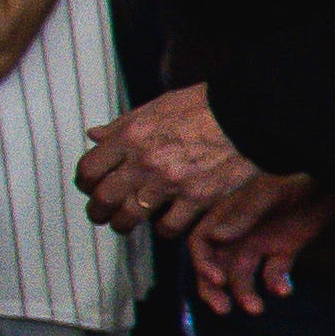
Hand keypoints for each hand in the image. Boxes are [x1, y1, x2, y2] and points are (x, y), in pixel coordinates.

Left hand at [78, 86, 268, 234]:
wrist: (250, 116)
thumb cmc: (205, 107)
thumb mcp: (156, 107)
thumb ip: (122, 125)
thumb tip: (95, 135)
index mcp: (131, 136)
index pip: (89, 169)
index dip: (85, 183)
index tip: (90, 188)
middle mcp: (145, 161)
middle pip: (103, 198)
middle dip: (98, 211)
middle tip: (102, 214)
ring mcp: (171, 182)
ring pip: (130, 217)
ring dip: (124, 224)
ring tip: (127, 224)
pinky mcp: (197, 198)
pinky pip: (169, 226)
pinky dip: (164, 229)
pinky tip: (167, 223)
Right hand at [186, 176, 332, 313]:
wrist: (329, 177)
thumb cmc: (291, 179)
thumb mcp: (265, 194)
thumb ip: (241, 216)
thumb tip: (215, 237)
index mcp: (225, 218)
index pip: (201, 246)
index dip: (204, 264)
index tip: (217, 280)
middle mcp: (238, 234)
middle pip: (217, 267)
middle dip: (216, 290)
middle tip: (224, 310)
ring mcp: (261, 244)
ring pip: (244, 276)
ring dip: (246, 294)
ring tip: (256, 309)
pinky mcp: (284, 251)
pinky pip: (274, 274)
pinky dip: (277, 284)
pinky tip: (284, 290)